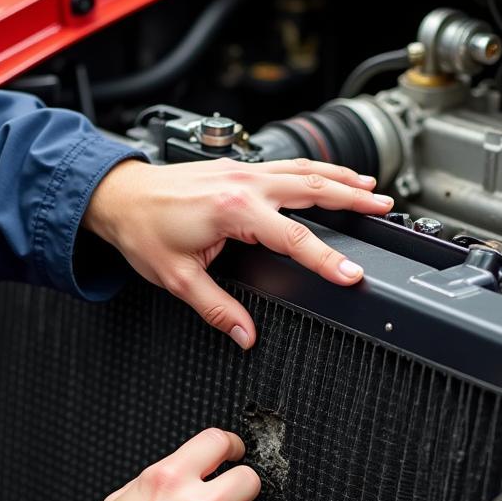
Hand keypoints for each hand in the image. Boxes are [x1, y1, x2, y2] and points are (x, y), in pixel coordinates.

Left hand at [82, 157, 393, 348]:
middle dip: (352, 201)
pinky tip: (326, 175)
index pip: (294, 238)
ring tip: (371, 191)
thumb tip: (245, 335)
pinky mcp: (235, 167)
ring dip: (339, 178)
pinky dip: (313, 169)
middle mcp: (244, 184)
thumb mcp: (177, 278)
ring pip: (303, 170)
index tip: (352, 274)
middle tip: (385, 210)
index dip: (326, 259)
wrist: (116, 196)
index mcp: (234, 211)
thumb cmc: (141, 231)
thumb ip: (217, 308)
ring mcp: (241, 170)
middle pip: (312, 189)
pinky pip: (285, 164)